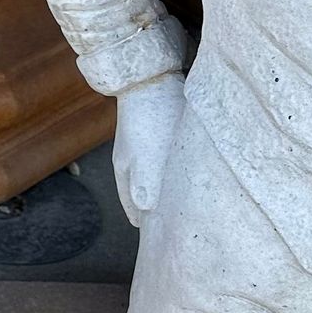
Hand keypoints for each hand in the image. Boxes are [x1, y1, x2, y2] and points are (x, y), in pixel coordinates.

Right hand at [112, 73, 184, 229]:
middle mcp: (131, 159)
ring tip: (182, 200)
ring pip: (153, 176)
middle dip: (154, 209)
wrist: (150, 75)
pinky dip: (172, 171)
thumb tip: (145, 214)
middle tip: (171, 224)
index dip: (144, 222)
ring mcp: (142, 143)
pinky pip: (164, 159)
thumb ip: (145, 187)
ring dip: (164, 189)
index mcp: (126, 169)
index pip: (133, 206)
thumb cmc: (151, 118)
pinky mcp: (156, 128)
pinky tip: (185, 168)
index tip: (156, 238)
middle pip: (142, 192)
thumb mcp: (148, 156)